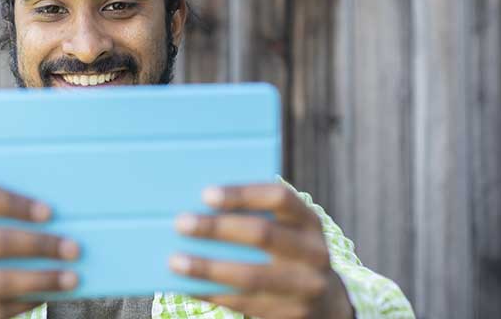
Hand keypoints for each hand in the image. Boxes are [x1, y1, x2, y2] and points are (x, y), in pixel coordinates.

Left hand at [169, 184, 353, 318]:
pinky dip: (213, 294)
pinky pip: (245, 304)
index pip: (279, 198)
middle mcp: (314, 252)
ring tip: (175, 261)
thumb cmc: (287, 252)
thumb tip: (198, 208)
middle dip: (218, 228)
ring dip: (208, 268)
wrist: (326, 302)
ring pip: (251, 276)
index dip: (243, 194)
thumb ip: (255, 216)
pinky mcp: (291, 315)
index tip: (206, 194)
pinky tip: (188, 287)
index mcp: (309, 221)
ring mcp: (306, 287)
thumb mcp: (287, 230)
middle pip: (262, 234)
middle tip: (181, 223)